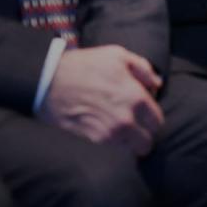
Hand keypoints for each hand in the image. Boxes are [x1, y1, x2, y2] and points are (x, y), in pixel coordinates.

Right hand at [38, 46, 163, 155]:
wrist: (49, 82)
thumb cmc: (85, 65)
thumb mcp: (118, 56)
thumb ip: (143, 69)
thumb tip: (157, 85)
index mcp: (136, 98)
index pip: (157, 122)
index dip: (152, 119)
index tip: (145, 117)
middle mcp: (126, 120)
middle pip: (147, 142)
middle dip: (144, 136)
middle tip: (136, 128)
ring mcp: (109, 134)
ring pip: (130, 150)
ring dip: (128, 142)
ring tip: (119, 129)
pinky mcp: (92, 141)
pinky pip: (112, 150)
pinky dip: (113, 144)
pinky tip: (105, 130)